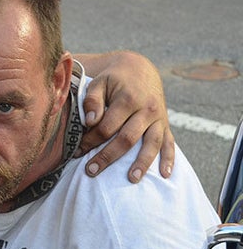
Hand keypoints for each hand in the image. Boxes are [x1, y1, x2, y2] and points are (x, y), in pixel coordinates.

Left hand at [77, 51, 174, 182]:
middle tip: (91, 171)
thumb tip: (90, 121)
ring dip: (142, 163)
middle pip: (127, 138)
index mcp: (128, 99)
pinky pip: (170, 143)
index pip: (107, 126)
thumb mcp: (100, 82)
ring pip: (151, 143)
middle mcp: (146, 109)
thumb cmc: (114, 80)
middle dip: (108, 156)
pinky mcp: (166, 124)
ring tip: (131, 179)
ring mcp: (159, 118)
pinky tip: (164, 174)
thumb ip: (92, 100)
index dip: (91, 140)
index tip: (78, 151)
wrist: (140, 69)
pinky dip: (169, 159)